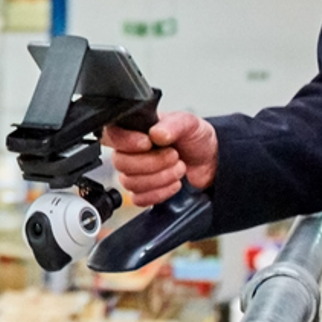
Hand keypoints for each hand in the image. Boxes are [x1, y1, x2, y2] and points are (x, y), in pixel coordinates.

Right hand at [102, 109, 216, 202]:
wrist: (209, 160)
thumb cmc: (195, 138)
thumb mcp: (189, 122)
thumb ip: (173, 124)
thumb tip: (156, 133)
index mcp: (135, 129)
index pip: (112, 135)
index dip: (127, 142)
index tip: (148, 143)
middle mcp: (130, 151)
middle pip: (120, 162)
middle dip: (152, 162)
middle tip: (174, 155)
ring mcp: (135, 173)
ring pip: (129, 182)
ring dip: (159, 178)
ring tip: (179, 167)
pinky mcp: (143, 191)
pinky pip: (139, 198)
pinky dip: (159, 193)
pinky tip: (174, 183)